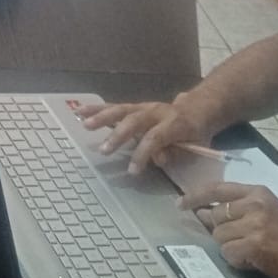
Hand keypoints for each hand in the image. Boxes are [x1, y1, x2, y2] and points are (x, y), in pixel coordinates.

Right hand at [74, 97, 212, 174]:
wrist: (198, 108)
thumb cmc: (196, 133)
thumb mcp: (195, 146)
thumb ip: (177, 153)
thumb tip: (159, 159)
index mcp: (174, 123)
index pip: (155, 137)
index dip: (143, 153)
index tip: (131, 171)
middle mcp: (156, 112)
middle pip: (134, 121)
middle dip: (118, 136)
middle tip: (104, 151)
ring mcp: (144, 107)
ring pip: (122, 110)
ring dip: (102, 117)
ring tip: (85, 125)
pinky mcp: (135, 107)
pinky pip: (115, 107)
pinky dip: (97, 109)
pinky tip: (80, 111)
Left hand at [176, 182, 277, 277]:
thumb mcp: (269, 214)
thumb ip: (238, 210)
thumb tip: (203, 213)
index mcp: (258, 192)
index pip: (217, 189)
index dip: (195, 196)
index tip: (180, 203)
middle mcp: (255, 203)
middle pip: (215, 216)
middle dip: (221, 233)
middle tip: (241, 243)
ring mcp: (255, 223)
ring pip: (219, 237)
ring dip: (231, 249)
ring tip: (253, 253)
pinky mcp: (256, 244)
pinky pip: (229, 254)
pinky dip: (238, 261)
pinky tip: (256, 262)